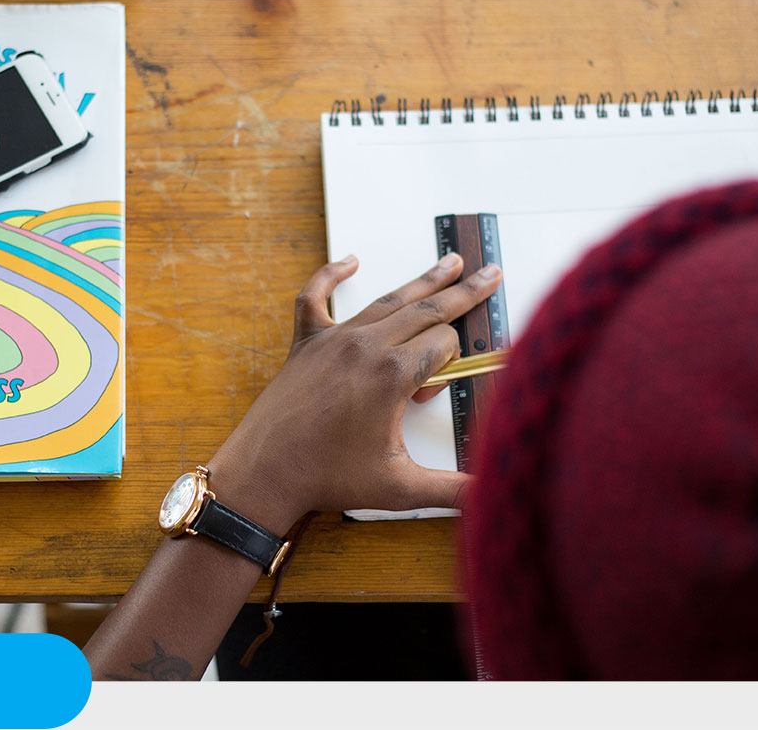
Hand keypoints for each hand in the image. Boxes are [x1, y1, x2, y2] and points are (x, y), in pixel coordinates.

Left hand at [207, 253, 502, 534]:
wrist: (265, 472)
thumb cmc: (328, 478)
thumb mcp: (400, 488)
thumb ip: (453, 490)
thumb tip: (492, 495)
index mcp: (392, 375)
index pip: (444, 346)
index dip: (452, 364)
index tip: (437, 389)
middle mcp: (365, 347)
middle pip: (426, 309)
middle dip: (464, 291)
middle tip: (490, 272)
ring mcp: (334, 340)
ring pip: (386, 300)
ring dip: (421, 280)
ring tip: (449, 262)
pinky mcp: (306, 342)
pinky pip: (315, 297)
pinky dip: (331, 275)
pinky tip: (349, 261)